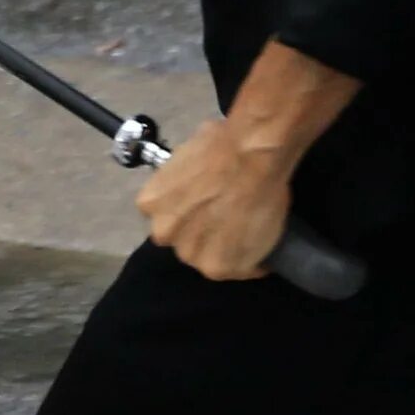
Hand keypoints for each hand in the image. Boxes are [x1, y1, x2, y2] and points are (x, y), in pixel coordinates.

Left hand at [134, 116, 292, 281]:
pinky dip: (253, 263)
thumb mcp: (187, 155)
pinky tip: (263, 251)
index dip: (188, 213)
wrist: (248, 157)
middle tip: (227, 221)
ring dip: (225, 251)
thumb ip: (184, 179)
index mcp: (150, 203)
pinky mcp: (219, 268)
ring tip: (248, 236)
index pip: (167, 217)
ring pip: (209, 258)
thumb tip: (198, 176)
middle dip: (202, 234)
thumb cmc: (220, 144)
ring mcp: (191, 253)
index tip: (205, 209)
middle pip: (184, 240)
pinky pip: (241, 270)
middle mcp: (163, 233)